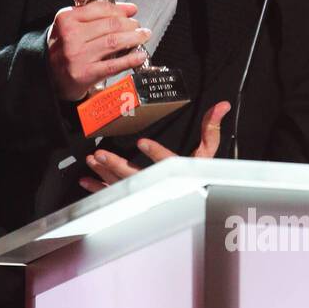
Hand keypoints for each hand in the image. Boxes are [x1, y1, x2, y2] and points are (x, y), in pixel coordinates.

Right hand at [47, 1, 151, 101]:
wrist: (47, 76)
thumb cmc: (63, 49)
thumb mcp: (73, 26)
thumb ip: (98, 15)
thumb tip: (130, 9)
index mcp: (66, 19)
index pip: (100, 8)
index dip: (121, 10)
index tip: (133, 12)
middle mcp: (71, 35)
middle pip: (110, 25)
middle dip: (130, 24)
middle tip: (139, 27)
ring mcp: (78, 55)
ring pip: (113, 42)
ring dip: (134, 38)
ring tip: (143, 37)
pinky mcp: (85, 73)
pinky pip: (113, 64)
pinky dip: (130, 59)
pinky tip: (140, 56)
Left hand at [79, 101, 231, 192]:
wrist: (190, 201)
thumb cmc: (197, 176)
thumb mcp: (207, 153)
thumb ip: (211, 130)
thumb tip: (221, 106)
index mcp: (177, 172)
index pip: (168, 163)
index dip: (156, 153)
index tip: (143, 142)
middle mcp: (158, 185)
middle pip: (136, 176)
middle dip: (117, 165)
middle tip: (101, 154)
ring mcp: (144, 193)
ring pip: (121, 184)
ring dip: (104, 172)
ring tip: (93, 160)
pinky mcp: (132, 198)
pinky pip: (113, 195)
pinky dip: (97, 188)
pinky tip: (86, 180)